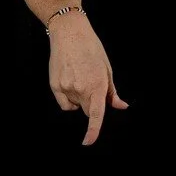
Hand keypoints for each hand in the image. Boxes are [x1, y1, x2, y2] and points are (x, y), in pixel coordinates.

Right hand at [46, 14, 125, 145]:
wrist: (69, 33)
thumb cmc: (91, 48)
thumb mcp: (107, 69)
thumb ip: (112, 92)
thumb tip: (121, 106)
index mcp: (97, 85)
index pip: (96, 114)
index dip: (93, 131)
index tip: (88, 142)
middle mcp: (81, 89)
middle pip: (87, 110)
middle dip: (91, 104)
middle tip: (91, 85)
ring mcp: (66, 87)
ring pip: (75, 106)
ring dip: (79, 98)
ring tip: (79, 76)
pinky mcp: (54, 85)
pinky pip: (64, 103)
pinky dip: (68, 99)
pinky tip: (70, 82)